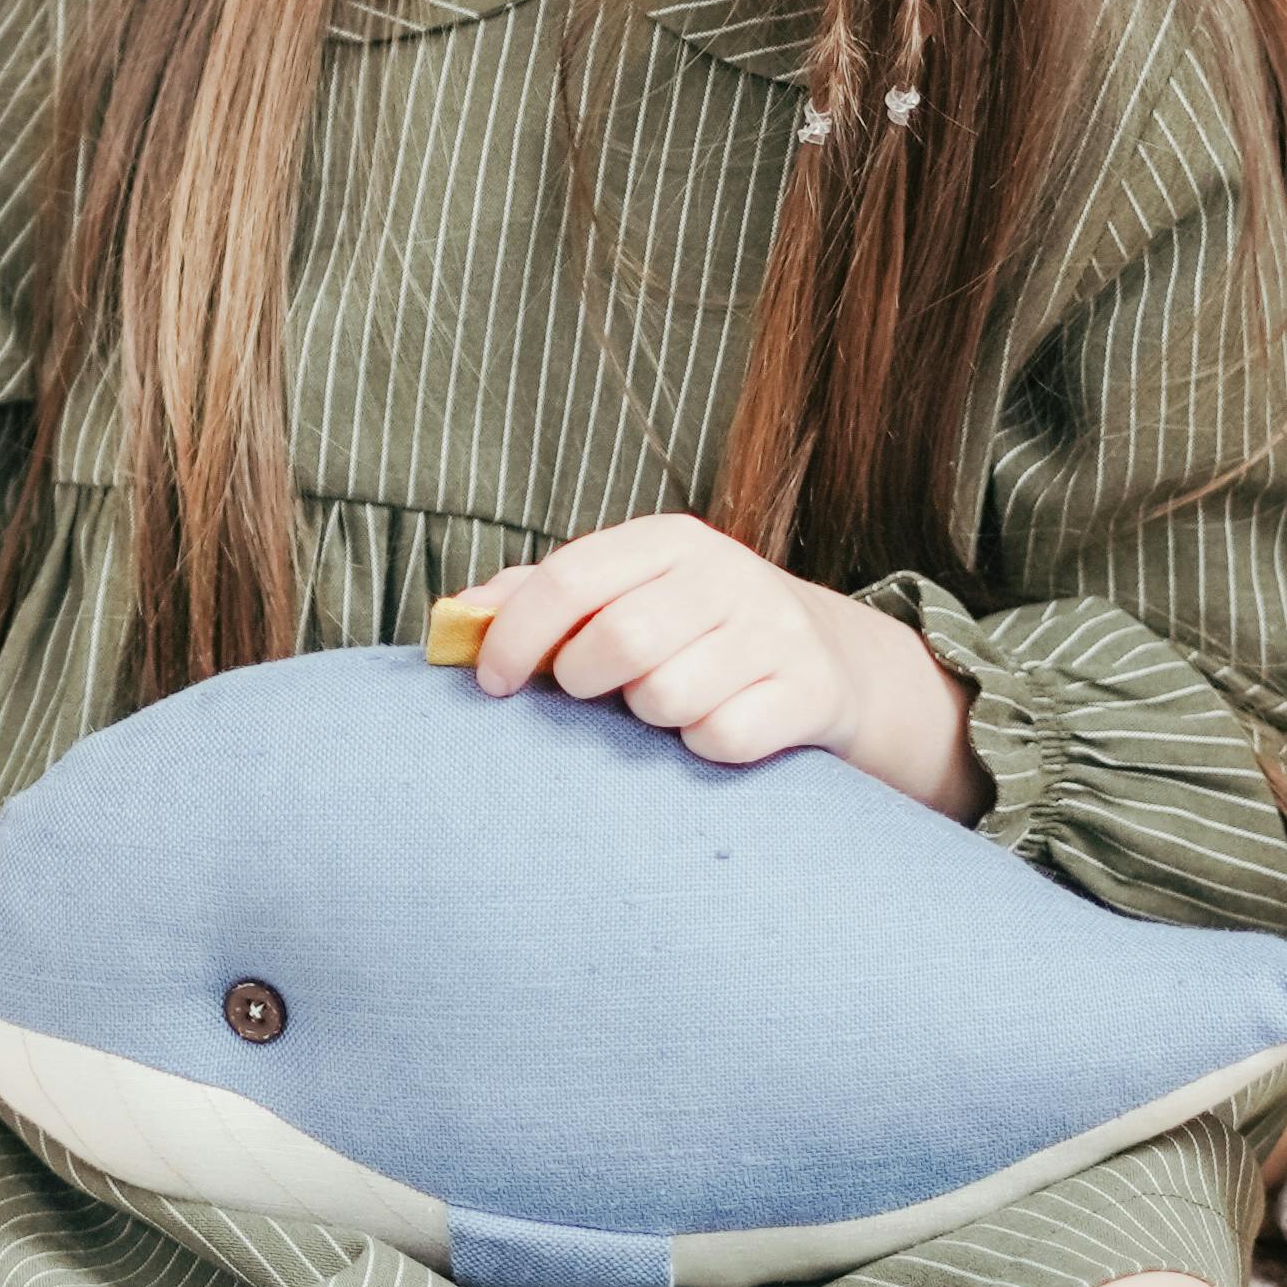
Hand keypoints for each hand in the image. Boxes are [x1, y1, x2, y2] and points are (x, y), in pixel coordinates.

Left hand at [443, 515, 981, 818]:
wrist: (830, 660)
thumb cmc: (695, 630)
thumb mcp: (627, 592)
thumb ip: (539, 599)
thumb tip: (456, 616)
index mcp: (668, 541)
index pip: (570, 579)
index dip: (516, 636)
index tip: (492, 684)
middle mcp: (726, 574)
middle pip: (618, 642)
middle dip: (585, 682)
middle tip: (595, 693)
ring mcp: (774, 631)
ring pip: (668, 698)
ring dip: (648, 718)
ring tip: (664, 702)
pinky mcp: (808, 691)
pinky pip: (721, 738)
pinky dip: (702, 745)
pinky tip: (713, 726)